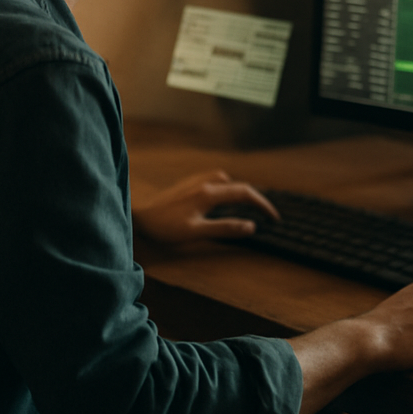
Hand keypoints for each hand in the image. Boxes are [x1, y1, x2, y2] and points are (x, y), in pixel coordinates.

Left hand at [132, 169, 278, 243]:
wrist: (138, 216)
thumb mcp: (196, 232)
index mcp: (209, 194)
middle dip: (255, 199)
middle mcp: (205, 183)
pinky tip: (220, 198)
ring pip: (226, 181)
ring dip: (239, 191)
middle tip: (266, 214)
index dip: (263, 205)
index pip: (245, 194)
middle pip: (238, 186)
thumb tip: (251, 227)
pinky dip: (225, 188)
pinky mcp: (187, 185)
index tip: (274, 218)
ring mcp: (195, 182)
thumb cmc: (165, 228)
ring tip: (245, 206)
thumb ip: (225, 228)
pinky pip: (214, 181)